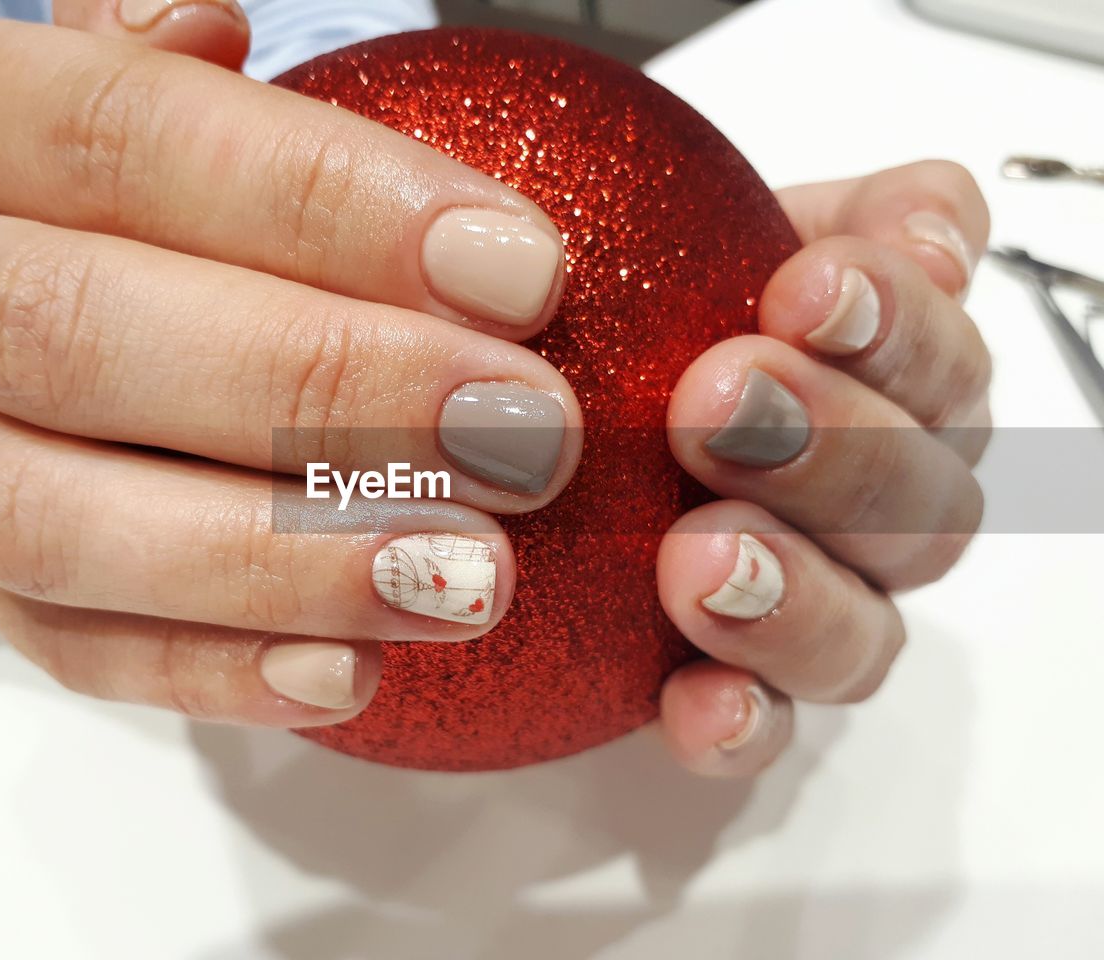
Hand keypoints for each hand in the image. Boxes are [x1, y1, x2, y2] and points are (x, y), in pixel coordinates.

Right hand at [0, 12, 583, 723]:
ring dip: (276, 557)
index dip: (326, 203)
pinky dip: (215, 669)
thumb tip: (202, 23)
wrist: (36, 328)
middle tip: (520, 436)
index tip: (519, 271)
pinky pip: (70, 647)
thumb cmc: (151, 206)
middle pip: (79, 331)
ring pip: (56, 519)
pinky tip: (351, 671)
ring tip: (461, 576)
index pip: (121, 134)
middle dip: (319, 391)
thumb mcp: (170, 105)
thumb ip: (186, 81)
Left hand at [657, 161, 989, 775]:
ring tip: (699, 564)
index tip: (804, 291)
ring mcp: (819, 600)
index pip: (939, 347)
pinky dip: (741, 719)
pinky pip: (770, 727)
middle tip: (715, 408)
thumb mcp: (709, 221)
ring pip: (865, 629)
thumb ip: (841, 217)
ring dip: (796, 596)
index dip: (898, 321)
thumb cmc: (641, 299)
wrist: (550, 393)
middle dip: (830, 450)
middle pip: (919, 498)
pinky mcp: (743, 684)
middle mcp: (878, 494)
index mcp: (889, 373)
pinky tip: (693, 703)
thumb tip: (939, 231)